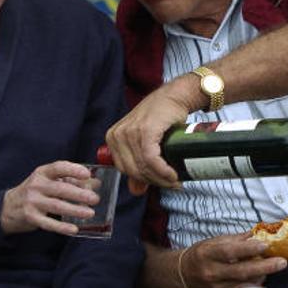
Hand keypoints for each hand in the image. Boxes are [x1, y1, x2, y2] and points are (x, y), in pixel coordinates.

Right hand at [0, 161, 98, 234]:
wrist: (9, 207)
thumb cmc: (36, 192)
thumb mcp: (49, 182)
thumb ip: (71, 181)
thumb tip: (96, 183)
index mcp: (43, 172)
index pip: (58, 167)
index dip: (73, 169)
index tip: (87, 174)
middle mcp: (36, 185)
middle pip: (60, 189)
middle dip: (79, 194)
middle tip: (95, 199)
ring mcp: (32, 201)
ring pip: (56, 206)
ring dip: (75, 210)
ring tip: (90, 213)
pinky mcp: (30, 217)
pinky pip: (48, 223)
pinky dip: (62, 227)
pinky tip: (74, 229)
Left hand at [105, 75, 202, 193]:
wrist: (174, 96)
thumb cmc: (161, 118)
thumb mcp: (145, 142)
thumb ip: (138, 165)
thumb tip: (136, 191)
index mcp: (113, 138)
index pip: (124, 170)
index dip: (144, 180)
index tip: (161, 183)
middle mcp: (117, 135)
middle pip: (133, 170)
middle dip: (154, 181)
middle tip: (171, 183)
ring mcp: (129, 132)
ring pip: (142, 167)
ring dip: (161, 178)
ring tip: (175, 180)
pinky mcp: (144, 131)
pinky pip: (150, 159)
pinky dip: (162, 170)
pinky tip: (172, 174)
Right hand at [181, 233, 287, 287]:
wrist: (182, 275)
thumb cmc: (201, 254)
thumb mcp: (213, 241)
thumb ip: (235, 239)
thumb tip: (256, 234)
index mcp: (208, 253)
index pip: (230, 251)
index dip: (248, 249)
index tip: (265, 245)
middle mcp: (211, 271)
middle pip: (241, 271)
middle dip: (264, 267)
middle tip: (281, 262)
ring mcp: (216, 287)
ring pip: (245, 283)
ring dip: (262, 275)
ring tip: (273, 266)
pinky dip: (254, 284)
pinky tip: (261, 276)